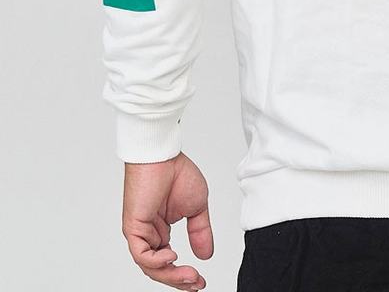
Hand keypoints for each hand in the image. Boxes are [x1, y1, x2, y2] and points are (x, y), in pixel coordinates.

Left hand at [121, 152, 212, 289]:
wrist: (164, 156)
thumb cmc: (177, 174)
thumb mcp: (197, 207)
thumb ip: (200, 231)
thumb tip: (206, 254)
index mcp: (161, 232)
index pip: (169, 262)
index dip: (184, 275)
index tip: (201, 281)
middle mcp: (149, 235)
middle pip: (160, 269)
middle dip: (179, 280)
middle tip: (196, 284)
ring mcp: (140, 233)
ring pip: (150, 265)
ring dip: (170, 274)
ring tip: (189, 275)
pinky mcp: (134, 227)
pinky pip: (141, 253)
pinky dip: (155, 260)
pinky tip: (172, 257)